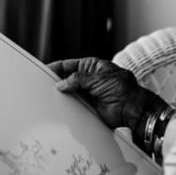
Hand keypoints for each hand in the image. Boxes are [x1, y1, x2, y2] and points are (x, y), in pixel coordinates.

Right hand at [48, 57, 165, 134]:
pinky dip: (67, 107)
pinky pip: (73, 106)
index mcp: (90, 67)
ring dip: (61, 96)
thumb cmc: (123, 89)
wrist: (132, 109)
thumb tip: (61, 84)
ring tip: (48, 97)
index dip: (56, 67)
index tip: (45, 70)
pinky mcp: (87, 107)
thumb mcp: (98, 78)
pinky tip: (59, 107)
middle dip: (56, 82)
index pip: (68, 65)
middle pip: (66, 79)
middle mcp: (87, 80)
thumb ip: (78, 79)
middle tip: (43, 85)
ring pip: (69, 93)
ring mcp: (87, 93)